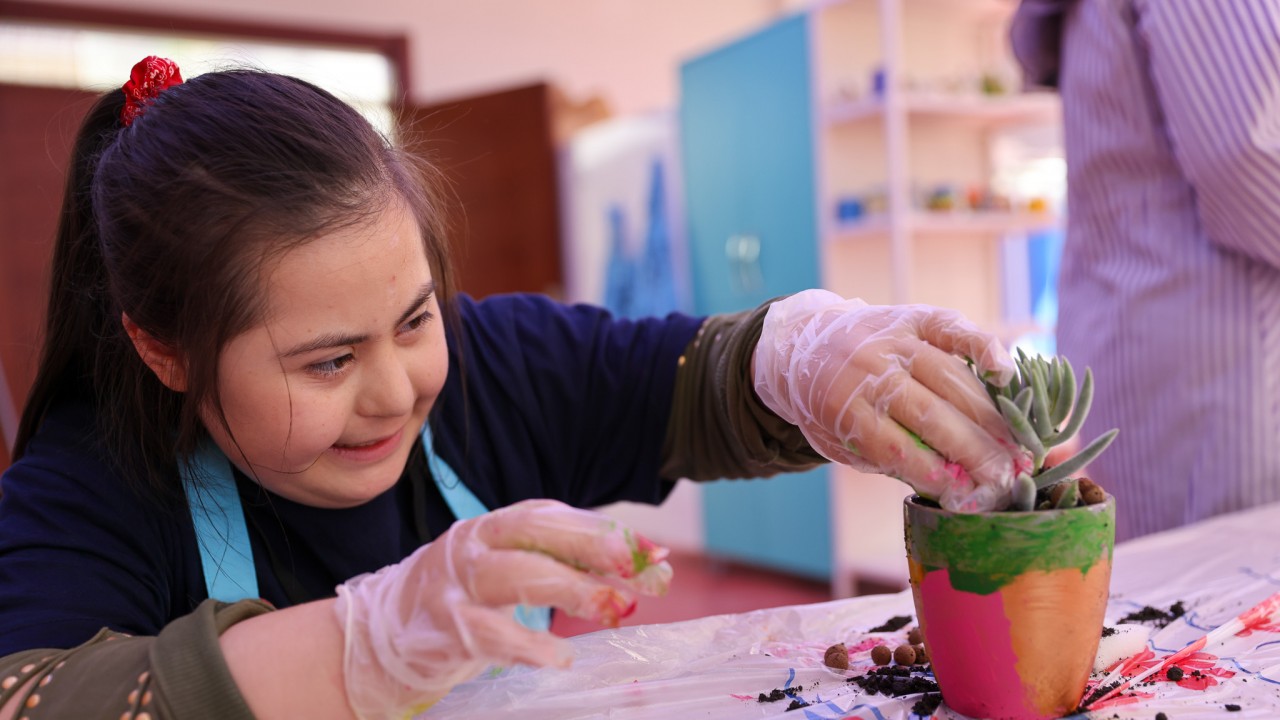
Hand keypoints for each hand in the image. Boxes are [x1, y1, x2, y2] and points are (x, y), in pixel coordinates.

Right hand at [334, 499, 672, 718]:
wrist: (381, 638)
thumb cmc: (463, 601)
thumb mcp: (508, 571)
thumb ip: (567, 567)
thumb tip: (649, 569)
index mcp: (493, 527)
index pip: (552, 517)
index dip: (602, 530)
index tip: (650, 551)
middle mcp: (472, 545)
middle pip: (534, 533)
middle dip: (589, 545)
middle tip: (635, 564)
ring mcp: (455, 584)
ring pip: (514, 575)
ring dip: (569, 589)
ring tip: (611, 606)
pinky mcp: (442, 627)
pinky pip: (488, 633)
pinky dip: (527, 645)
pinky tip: (559, 657)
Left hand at [753, 290, 1028, 511]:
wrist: (805, 345)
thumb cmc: (831, 407)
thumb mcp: (838, 440)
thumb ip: (882, 458)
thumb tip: (945, 483)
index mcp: (840, 405)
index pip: (893, 446)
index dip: (932, 472)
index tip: (965, 495)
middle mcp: (868, 368)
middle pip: (929, 413)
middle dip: (972, 450)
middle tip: (1005, 477)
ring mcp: (893, 339)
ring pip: (949, 377)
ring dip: (987, 415)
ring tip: (1015, 446)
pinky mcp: (913, 317)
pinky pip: (953, 329)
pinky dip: (983, 347)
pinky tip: (1006, 374)